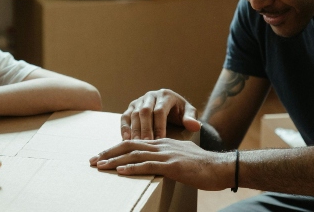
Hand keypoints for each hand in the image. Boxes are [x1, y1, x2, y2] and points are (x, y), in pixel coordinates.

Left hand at [89, 138, 231, 190]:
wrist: (221, 167)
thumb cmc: (202, 166)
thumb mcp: (180, 158)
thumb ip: (165, 158)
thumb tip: (152, 164)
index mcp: (162, 142)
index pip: (134, 142)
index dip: (115, 148)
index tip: (101, 156)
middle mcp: (161, 145)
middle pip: (129, 145)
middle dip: (109, 153)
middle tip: (92, 160)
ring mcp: (167, 154)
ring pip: (135, 154)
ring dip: (115, 160)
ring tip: (100, 166)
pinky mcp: (172, 165)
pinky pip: (148, 165)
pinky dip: (133, 167)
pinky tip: (121, 171)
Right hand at [121, 89, 200, 139]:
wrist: (172, 106)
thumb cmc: (180, 112)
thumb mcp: (188, 113)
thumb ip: (191, 119)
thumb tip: (195, 126)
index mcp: (166, 95)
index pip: (160, 111)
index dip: (159, 126)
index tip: (160, 140)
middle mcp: (151, 96)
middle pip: (145, 112)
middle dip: (145, 129)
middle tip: (146, 144)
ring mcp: (140, 100)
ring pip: (134, 114)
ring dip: (135, 130)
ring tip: (136, 145)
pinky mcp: (131, 107)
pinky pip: (125, 116)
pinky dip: (124, 127)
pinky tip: (125, 139)